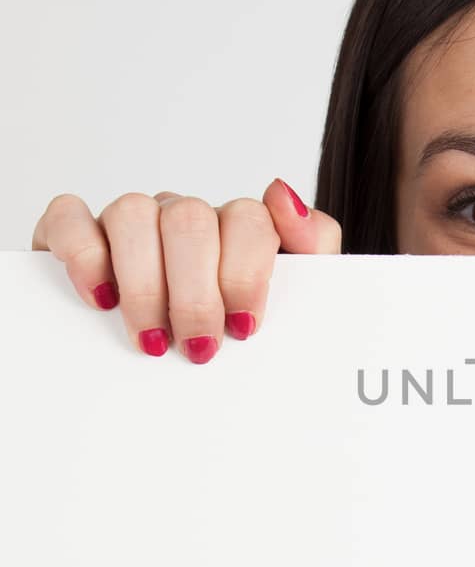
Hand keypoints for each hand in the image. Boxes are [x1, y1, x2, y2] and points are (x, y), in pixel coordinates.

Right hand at [31, 179, 341, 362]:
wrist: (177, 373)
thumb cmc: (234, 329)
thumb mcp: (292, 298)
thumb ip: (312, 245)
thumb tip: (284, 194)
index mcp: (236, 228)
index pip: (249, 220)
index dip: (246, 275)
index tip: (243, 328)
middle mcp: (183, 217)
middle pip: (190, 219)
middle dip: (195, 294)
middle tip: (198, 347)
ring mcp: (131, 222)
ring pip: (133, 213)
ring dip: (144, 284)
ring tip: (153, 339)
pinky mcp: (76, 232)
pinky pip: (70, 216)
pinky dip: (83, 254)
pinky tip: (101, 298)